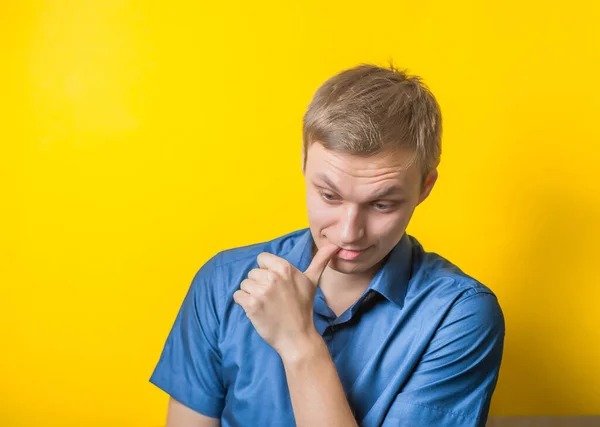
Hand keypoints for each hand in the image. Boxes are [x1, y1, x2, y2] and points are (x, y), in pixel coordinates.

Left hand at [233, 241, 339, 357]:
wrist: (297, 337)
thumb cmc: (303, 308)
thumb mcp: (312, 281)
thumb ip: (320, 261)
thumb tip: (333, 245)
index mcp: (285, 268)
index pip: (262, 259)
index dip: (266, 271)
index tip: (276, 284)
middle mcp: (273, 277)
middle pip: (252, 273)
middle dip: (259, 284)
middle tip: (273, 298)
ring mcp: (262, 291)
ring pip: (244, 284)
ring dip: (251, 295)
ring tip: (265, 305)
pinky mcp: (251, 305)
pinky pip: (237, 296)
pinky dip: (243, 303)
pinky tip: (256, 310)